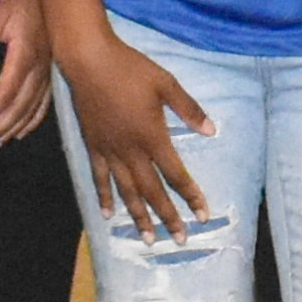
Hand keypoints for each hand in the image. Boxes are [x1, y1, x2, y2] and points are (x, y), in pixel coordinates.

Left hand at [0, 0, 58, 150]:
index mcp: (24, 57)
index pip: (4, 94)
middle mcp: (39, 70)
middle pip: (18, 109)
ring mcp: (48, 72)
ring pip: (31, 110)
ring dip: (12, 130)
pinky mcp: (51, 70)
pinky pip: (44, 103)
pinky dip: (32, 120)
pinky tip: (22, 132)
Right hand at [56, 30, 216, 237]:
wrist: (90, 61)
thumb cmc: (131, 69)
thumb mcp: (167, 84)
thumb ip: (189, 109)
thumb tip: (212, 131)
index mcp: (153, 137)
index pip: (176, 175)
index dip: (191, 196)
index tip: (203, 215)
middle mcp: (132, 151)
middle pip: (153, 191)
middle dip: (168, 216)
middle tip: (180, 240)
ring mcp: (110, 151)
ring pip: (127, 191)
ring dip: (139, 217)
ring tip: (149, 239)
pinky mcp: (93, 146)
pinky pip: (100, 178)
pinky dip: (104, 197)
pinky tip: (108, 215)